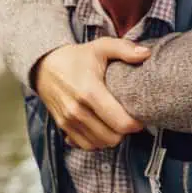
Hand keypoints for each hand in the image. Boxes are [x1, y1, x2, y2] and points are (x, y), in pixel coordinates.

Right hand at [32, 37, 149, 149]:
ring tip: (116, 122)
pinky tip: (102, 127)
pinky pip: (86, 145)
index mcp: (89, 91)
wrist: (44, 66)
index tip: (141, 115)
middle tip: (129, 118)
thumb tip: (147, 54)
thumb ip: (125, 49)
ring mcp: (68, 121)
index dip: (136, 124)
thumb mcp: (101, 47)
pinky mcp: (63, 127)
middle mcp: (77, 110)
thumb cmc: (78, 56)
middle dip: (125, 131)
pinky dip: (97, 141)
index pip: (120, 123)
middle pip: (113, 138)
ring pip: (100, 145)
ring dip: (112, 137)